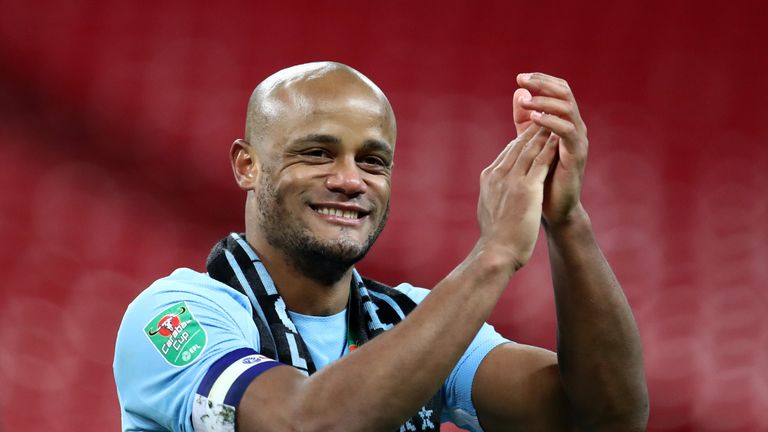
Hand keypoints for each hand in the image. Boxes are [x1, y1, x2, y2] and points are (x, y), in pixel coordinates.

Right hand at [477, 125, 558, 269]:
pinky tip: (559, 139)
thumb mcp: (488, 210)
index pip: (507, 152)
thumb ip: (492, 197)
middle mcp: (499, 174)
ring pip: (530, 149)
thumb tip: (492, 196)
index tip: (532, 131)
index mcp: (489, 178)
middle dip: (533, 129)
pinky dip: (550, 148)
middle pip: (518, 145)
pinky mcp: (526, 189)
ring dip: (543, 133)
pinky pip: (541, 162)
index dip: (521, 139)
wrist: (496, 252)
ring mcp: (512, 180)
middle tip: (546, 114)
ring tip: (555, 121)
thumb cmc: (494, 238)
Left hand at [513, 73, 588, 226]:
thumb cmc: (540, 175)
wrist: (551, 208)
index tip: (520, 78)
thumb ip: (524, 118)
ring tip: (525, 102)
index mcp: (565, 121)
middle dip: (543, 84)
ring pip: (567, 108)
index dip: (541, 80)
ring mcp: (578, 140)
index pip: (559, 90)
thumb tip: (519, 92)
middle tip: (522, 80)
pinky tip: (534, 119)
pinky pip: (566, 131)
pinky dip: (550, 121)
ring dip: (545, 101)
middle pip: (565, 93)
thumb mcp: (529, 141)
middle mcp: (575, 126)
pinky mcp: (576, 154)